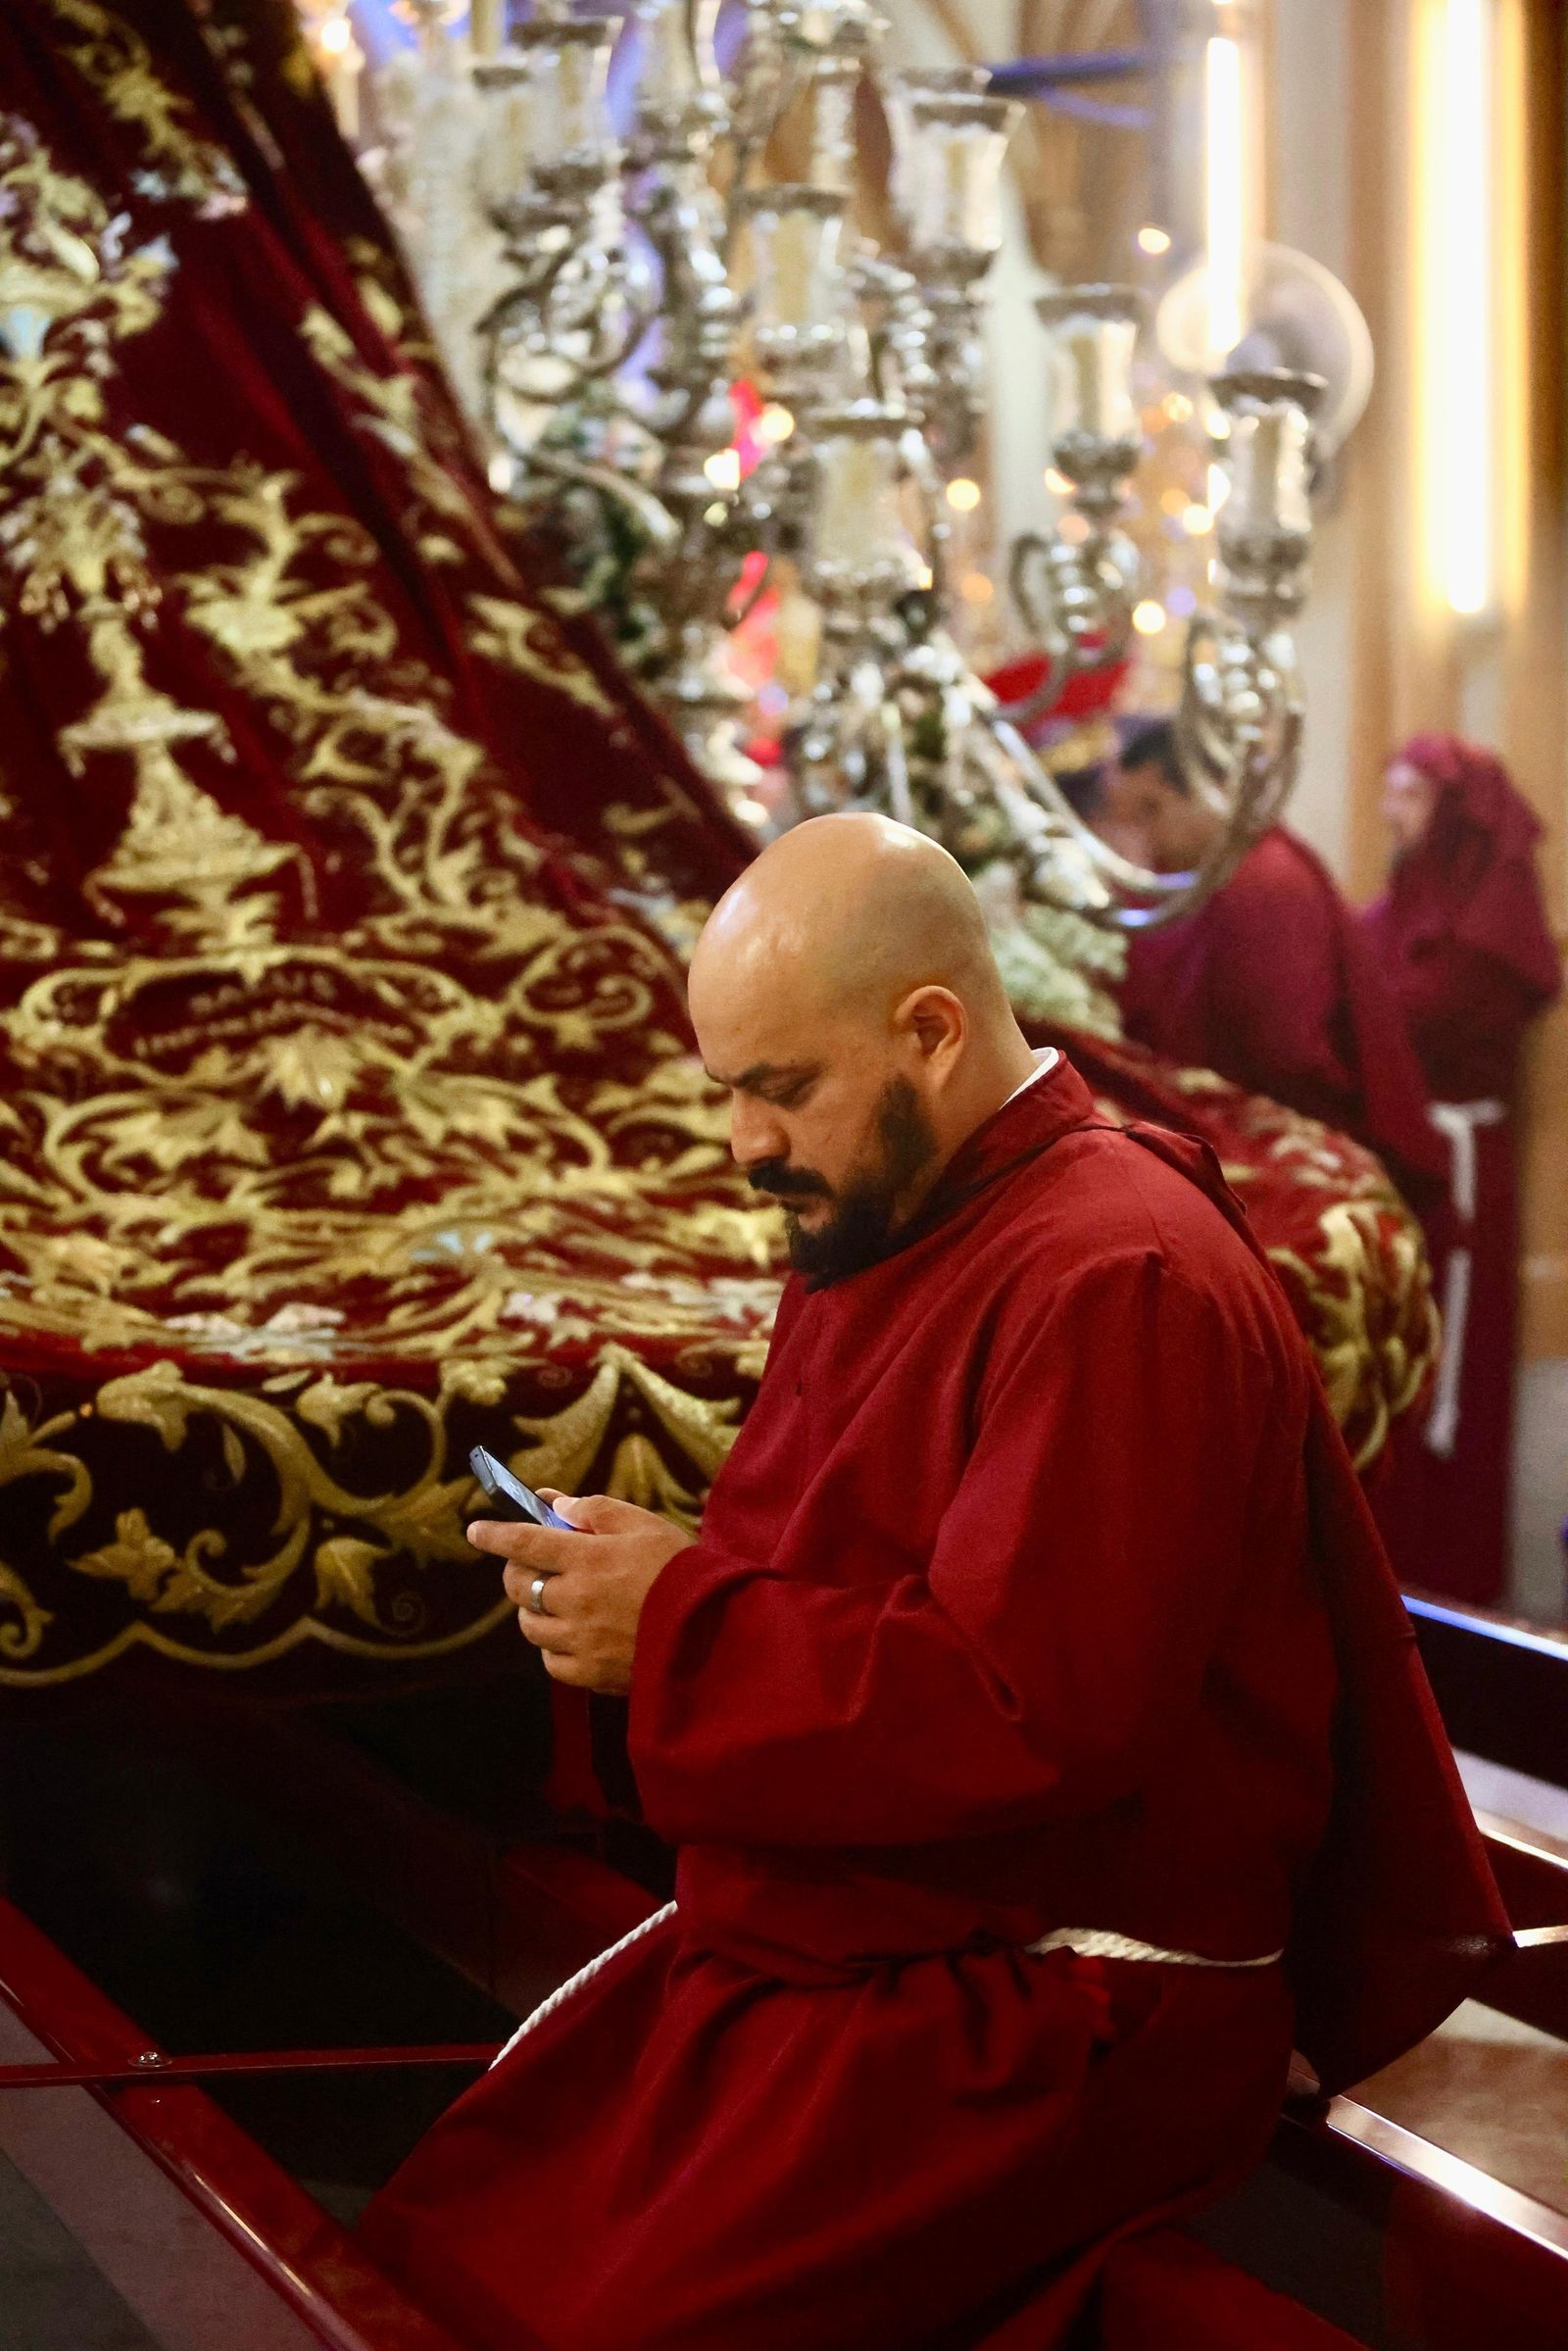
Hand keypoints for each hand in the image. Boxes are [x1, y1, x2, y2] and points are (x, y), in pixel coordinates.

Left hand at [467, 1493, 696, 1695]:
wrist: (716, 1632)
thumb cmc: (681, 1570)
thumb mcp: (643, 1525)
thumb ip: (594, 1511)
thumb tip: (553, 1506)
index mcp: (588, 1558)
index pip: (524, 1543)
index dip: (495, 1535)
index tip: (476, 1531)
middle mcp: (576, 1600)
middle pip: (519, 1587)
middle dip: (517, 1572)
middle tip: (531, 1566)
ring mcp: (581, 1641)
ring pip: (530, 1625)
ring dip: (535, 1609)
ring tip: (558, 1601)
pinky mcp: (590, 1674)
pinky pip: (551, 1661)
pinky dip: (554, 1646)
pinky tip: (574, 1635)